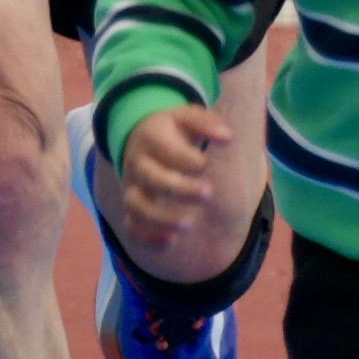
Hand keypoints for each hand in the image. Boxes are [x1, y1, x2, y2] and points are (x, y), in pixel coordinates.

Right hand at [110, 103, 220, 254]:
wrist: (141, 138)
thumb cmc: (174, 130)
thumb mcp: (187, 117)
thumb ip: (206, 123)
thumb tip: (227, 136)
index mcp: (152, 138)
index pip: (164, 149)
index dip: (184, 159)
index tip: (205, 164)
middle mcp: (138, 163)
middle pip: (150, 178)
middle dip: (178, 188)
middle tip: (209, 193)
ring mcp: (132, 187)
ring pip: (136, 205)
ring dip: (160, 217)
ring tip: (190, 224)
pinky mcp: (131, 207)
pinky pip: (131, 225)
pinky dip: (146, 237)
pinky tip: (171, 242)